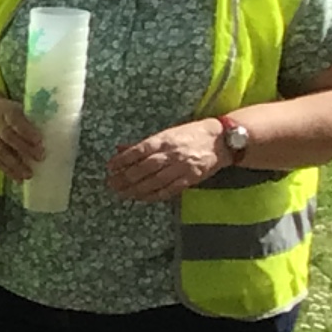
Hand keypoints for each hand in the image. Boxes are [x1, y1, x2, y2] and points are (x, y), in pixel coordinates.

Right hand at [0, 92, 44, 180]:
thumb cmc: (6, 112)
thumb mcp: (16, 109)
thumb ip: (28, 119)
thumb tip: (50, 132)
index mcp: (5, 112)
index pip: (16, 121)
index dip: (27, 131)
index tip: (40, 141)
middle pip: (8, 137)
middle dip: (24, 148)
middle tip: (40, 158)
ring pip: (0, 152)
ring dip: (15, 164)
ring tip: (28, 175)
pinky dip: (7, 170)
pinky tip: (18, 178)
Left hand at [109, 118, 226, 202]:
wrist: (221, 140)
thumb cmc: (190, 134)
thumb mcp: (167, 133)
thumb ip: (144, 144)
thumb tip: (120, 149)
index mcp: (165, 139)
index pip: (139, 150)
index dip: (123, 159)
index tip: (110, 166)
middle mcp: (172, 153)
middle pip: (145, 168)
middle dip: (126, 177)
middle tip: (112, 184)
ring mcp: (182, 167)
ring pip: (156, 181)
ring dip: (137, 189)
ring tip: (123, 194)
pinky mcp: (192, 178)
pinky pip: (170, 189)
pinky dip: (154, 195)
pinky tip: (142, 198)